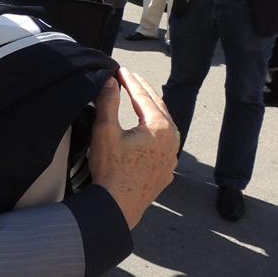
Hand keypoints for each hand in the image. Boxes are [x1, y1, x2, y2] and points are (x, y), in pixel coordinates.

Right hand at [88, 70, 178, 228]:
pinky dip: (155, 130)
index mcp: (159, 127)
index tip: (120, 70)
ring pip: (164, 125)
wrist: (118, 206)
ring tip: (140, 99)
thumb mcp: (105, 131)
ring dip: (152, 110)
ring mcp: (172, 156)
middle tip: (131, 78)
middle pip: (158, 108)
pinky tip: (147, 131)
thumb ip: (108, 103)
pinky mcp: (167, 169)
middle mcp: (171, 139)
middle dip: (143, 91)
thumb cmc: (111, 170)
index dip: (130, 81)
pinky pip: (164, 143)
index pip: (143, 97)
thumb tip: (110, 81)